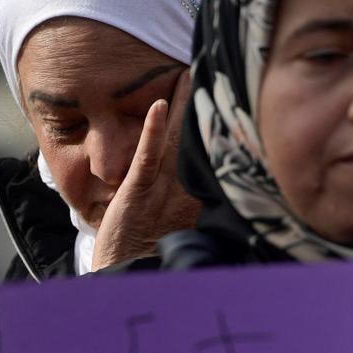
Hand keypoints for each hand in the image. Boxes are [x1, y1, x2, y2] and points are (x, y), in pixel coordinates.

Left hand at [91, 69, 200, 269]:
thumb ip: (194, 212)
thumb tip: (220, 199)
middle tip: (216, 69)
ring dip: (182, 106)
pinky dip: (152, 130)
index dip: (213, 124)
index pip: (206, 153)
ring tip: (191, 71)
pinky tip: (159, 104)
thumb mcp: (173, 232)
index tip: (225, 92)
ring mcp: (162, 189)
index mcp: (193, 196)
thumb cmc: (145, 257)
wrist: (127, 282)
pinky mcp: (138, 192)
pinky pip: (147, 157)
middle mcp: (183, 189)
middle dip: (203, 106)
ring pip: (175, 140)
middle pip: (196, 141)